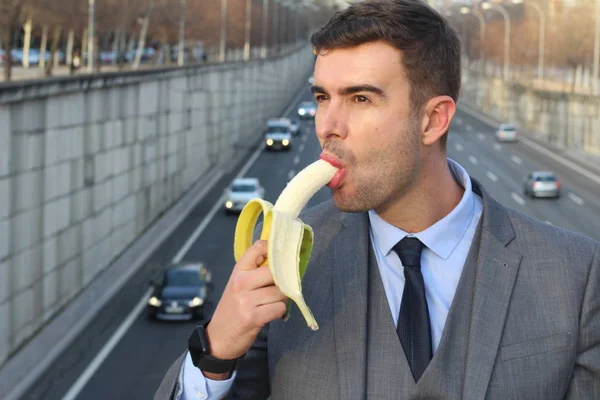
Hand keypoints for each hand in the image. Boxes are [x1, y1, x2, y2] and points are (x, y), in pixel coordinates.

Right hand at [205, 240, 286, 361]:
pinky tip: (270, 314)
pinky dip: (279, 312)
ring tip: (270, 304)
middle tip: (277, 289)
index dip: (272, 249)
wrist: (218, 338)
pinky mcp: (253, 317)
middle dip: (282, 282)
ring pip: (280, 292)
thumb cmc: (232, 309)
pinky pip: (279, 308)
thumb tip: (283, 262)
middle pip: (275, 272)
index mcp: (238, 272)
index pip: (257, 248)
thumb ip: (255, 273)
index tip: (280, 255)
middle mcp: (241, 283)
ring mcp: (246, 300)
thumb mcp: (238, 286)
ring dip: (281, 299)